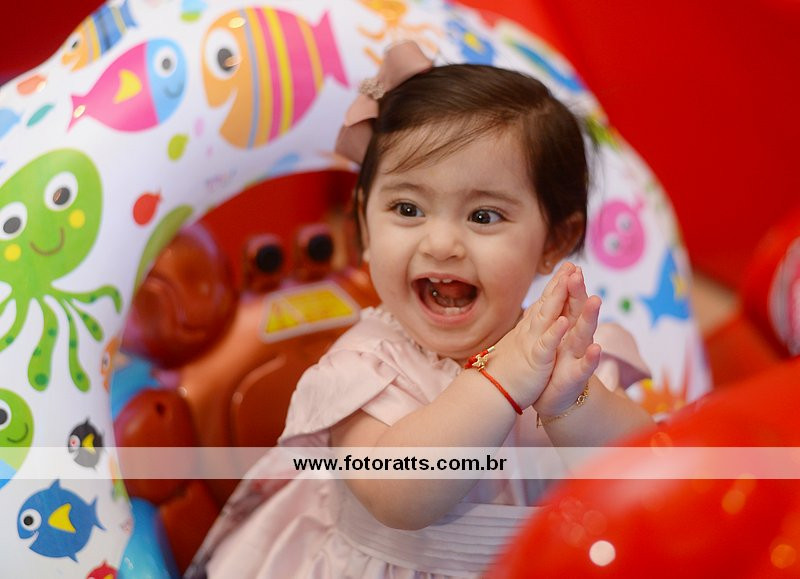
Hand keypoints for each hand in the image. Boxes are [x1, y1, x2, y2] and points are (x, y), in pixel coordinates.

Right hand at [491, 262, 574, 407]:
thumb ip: (524, 330)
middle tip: (572, 265)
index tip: (567, 268)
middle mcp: (530, 331)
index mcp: (529, 329)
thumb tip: (527, 318)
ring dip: (558, 298)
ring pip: (546, 317)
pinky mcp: (536, 360)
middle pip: (547, 303)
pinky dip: (554, 332)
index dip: (556, 284)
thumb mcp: (516, 345)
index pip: (544, 302)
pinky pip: (546, 344)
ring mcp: (532, 343)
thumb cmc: (502, 371)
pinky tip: (564, 321)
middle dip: (560, 283)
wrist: (489, 391)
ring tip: (568, 280)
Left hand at [533, 267, 601, 416]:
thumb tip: (558, 288)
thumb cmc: (556, 363)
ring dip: (590, 317)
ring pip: (585, 333)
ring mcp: (578, 356)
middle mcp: (575, 338)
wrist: (557, 397)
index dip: (570, 285)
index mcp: (567, 328)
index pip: (569, 302)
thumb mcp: (553, 336)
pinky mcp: (577, 375)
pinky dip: (591, 358)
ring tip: (595, 300)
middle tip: (579, 274)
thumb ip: (558, 314)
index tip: (570, 265)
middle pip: (578, 312)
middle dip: (579, 293)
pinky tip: (597, 348)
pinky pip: (585, 366)